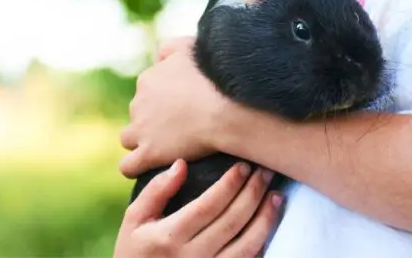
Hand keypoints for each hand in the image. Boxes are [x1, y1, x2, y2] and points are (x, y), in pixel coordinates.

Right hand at [113, 159, 283, 257]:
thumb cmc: (134, 250)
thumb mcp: (134, 220)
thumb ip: (156, 191)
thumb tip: (181, 163)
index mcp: (169, 237)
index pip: (208, 206)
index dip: (229, 185)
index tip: (243, 166)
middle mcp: (191, 257)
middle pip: (232, 222)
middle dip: (253, 194)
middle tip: (265, 173)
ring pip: (246, 246)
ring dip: (266, 220)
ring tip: (276, 197)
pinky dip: (261, 244)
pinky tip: (268, 225)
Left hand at [119, 37, 228, 177]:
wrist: (225, 109)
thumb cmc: (214, 78)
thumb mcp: (190, 47)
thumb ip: (169, 47)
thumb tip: (159, 55)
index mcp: (148, 79)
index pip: (147, 90)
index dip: (162, 99)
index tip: (182, 106)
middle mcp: (139, 102)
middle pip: (139, 113)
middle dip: (153, 119)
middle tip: (180, 126)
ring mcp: (141, 129)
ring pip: (129, 138)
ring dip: (143, 141)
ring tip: (165, 147)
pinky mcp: (148, 153)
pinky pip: (128, 166)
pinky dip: (136, 167)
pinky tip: (150, 167)